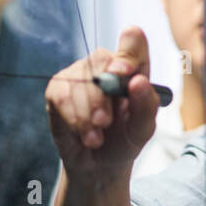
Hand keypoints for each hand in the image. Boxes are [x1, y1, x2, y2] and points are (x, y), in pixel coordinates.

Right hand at [45, 27, 159, 183]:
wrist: (99, 163)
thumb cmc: (125, 139)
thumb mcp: (143, 129)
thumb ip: (146, 106)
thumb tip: (138, 82)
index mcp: (133, 67)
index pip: (132, 41)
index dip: (127, 52)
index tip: (124, 72)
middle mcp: (106, 63)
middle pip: (101, 59)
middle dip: (101, 95)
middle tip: (105, 122)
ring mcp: (80, 72)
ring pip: (79, 80)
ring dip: (87, 114)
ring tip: (96, 138)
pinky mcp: (58, 87)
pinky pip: (61, 95)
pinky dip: (73, 118)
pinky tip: (83, 134)